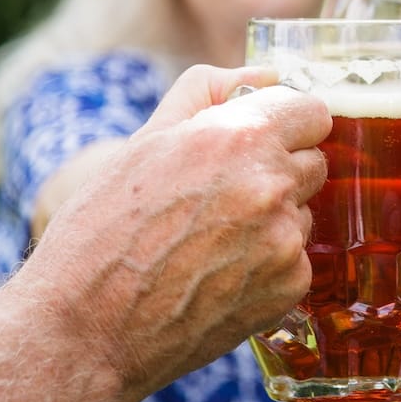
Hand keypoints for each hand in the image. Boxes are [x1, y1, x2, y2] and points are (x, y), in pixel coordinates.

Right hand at [17, 64, 330, 399]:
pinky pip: (298, 259)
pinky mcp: (291, 286)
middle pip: (314, 161)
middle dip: (279, 170)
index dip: (286, 124)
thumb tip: (266, 73)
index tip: (265, 139)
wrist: (86, 328)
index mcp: (239, 137)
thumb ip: (210, 91)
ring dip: (274, 220)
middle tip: (221, 198)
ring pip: (304, 212)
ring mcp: (286, 239)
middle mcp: (272, 184)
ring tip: (210, 242)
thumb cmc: (105, 230)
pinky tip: (220, 276)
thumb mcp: (146, 141)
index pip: (312, 111)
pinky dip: (269, 266)